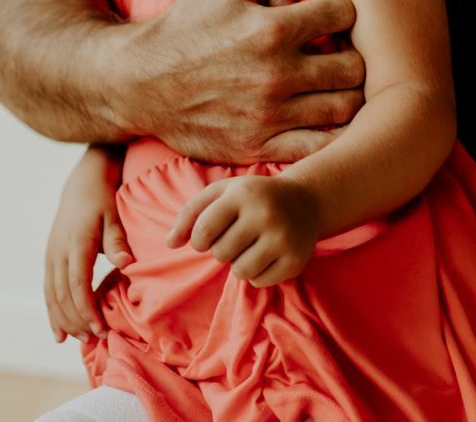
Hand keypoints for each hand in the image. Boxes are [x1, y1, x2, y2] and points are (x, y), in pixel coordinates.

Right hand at [43, 150, 133, 343]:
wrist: (81, 184)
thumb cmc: (102, 201)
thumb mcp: (113, 216)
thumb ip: (117, 241)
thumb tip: (125, 263)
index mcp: (76, 245)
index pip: (78, 285)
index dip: (87, 310)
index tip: (100, 328)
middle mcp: (58, 254)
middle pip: (63, 296)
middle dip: (78, 321)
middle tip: (95, 339)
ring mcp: (51, 257)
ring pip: (52, 297)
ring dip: (64, 320)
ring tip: (79, 340)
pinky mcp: (49, 259)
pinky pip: (48, 291)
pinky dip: (53, 312)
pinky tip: (59, 332)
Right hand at [132, 0, 365, 163]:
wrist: (138, 82)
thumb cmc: (184, 25)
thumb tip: (305, 1)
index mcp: (272, 29)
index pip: (344, 13)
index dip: (343, 10)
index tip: (331, 17)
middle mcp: (277, 75)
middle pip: (356, 68)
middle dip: (354, 56)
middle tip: (339, 55)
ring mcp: (270, 116)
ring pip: (346, 110)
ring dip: (348, 95)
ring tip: (333, 86)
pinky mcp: (258, 146)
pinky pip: (319, 148)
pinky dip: (333, 136)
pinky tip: (324, 119)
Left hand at [165, 174, 322, 287]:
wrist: (306, 200)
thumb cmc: (253, 196)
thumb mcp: (222, 192)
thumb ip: (190, 213)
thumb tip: (169, 243)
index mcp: (243, 195)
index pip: (203, 231)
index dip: (199, 239)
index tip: (207, 235)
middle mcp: (265, 215)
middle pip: (221, 253)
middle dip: (222, 250)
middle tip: (236, 237)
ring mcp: (282, 239)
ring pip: (240, 272)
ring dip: (238, 264)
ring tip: (250, 247)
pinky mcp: (295, 260)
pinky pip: (259, 282)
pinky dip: (257, 274)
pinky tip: (266, 256)